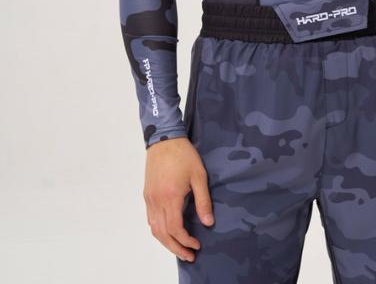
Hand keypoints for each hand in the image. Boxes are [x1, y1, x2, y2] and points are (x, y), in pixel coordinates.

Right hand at [144, 136, 213, 263]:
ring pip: (154, 229)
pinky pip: (150, 219)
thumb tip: (208, 222)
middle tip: (189, 255)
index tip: (197, 245)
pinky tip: (168, 232)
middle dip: (176, 248)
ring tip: (179, 248)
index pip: (175, 228)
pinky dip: (159, 230)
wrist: (164, 139)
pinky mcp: (147, 194)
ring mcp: (150, 198)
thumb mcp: (199, 176)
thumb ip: (203, 200)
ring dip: (166, 242)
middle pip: (162, 234)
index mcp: (170, 197)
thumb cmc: (184, 155)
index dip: (185, 240)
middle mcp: (156, 201)